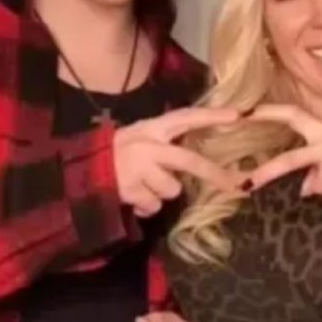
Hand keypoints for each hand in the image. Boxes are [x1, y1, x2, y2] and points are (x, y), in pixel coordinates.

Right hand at [115, 107, 239, 217]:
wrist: (83, 170)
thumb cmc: (117, 153)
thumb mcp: (140, 137)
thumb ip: (165, 143)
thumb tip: (195, 161)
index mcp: (152, 128)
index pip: (186, 117)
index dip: (211, 116)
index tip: (238, 115)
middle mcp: (148, 146)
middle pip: (189, 161)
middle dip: (214, 174)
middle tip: (236, 185)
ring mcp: (140, 169)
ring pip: (172, 190)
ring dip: (161, 192)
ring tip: (143, 185)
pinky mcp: (132, 190)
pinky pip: (154, 206)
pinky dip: (146, 206)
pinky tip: (133, 196)